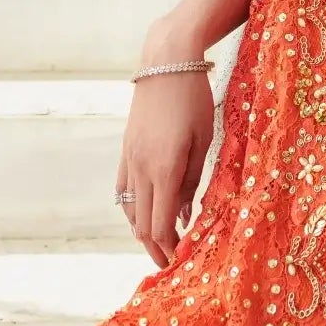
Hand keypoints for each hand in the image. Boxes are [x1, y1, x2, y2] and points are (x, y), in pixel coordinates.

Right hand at [115, 20, 214, 268]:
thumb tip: (183, 216)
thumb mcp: (203, 141)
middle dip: (155, 247)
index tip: (180, 262)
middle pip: (141, 224)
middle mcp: (140, 168)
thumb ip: (192, 182)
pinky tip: (142, 213)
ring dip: (141, 230)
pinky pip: (122, 189)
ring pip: (128, 209)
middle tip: (170, 261)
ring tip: (159, 242)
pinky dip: (131, 208)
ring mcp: (128, 159)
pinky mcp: (125, 149)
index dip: (168, 248)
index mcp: (164, 169)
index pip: (159, 225)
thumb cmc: (194, 100)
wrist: (166, 63)